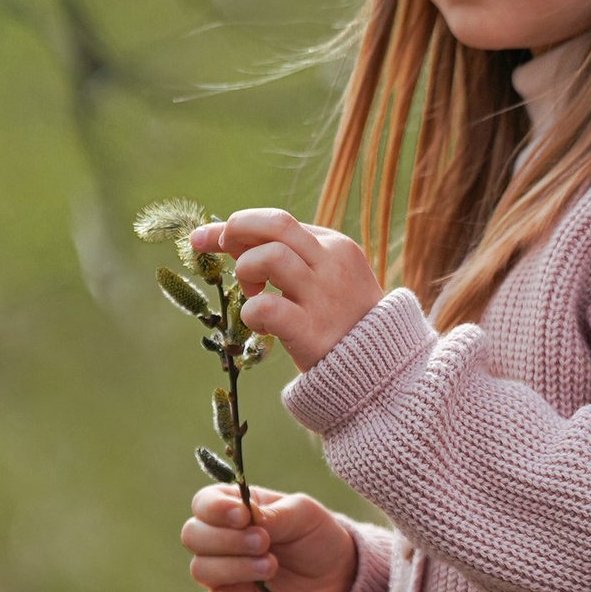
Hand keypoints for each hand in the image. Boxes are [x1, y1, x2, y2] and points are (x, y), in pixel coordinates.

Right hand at [182, 484, 360, 591]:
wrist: (336, 580)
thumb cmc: (315, 537)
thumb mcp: (303, 514)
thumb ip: (273, 514)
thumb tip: (246, 518)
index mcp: (233, 508)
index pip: (203, 503)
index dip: (216, 509)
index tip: (244, 516)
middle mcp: (220, 540)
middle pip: (193, 535)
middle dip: (228, 539)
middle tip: (265, 543)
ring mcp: (222, 575)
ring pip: (200, 569)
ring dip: (235, 567)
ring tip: (271, 567)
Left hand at [193, 211, 383, 371]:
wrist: (381, 370)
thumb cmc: (342, 322)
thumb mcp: (324, 279)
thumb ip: (288, 256)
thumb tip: (231, 238)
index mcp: (335, 246)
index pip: (280, 221)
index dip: (239, 225)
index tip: (209, 237)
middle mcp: (331, 265)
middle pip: (276, 224)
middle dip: (235, 230)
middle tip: (217, 250)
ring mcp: (323, 297)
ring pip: (271, 256)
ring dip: (246, 270)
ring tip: (251, 293)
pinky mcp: (312, 331)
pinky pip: (267, 307)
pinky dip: (251, 312)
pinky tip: (258, 324)